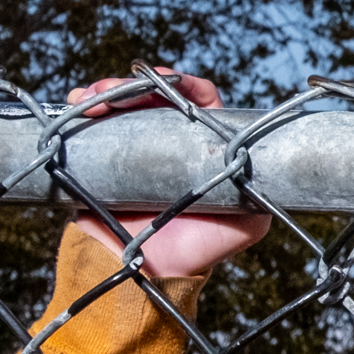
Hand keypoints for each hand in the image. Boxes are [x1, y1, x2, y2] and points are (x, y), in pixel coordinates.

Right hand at [66, 70, 268, 277]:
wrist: (144, 274)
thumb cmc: (198, 250)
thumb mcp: (246, 225)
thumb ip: (261, 197)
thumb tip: (277, 172)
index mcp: (204, 150)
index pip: (201, 104)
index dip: (185, 86)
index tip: (167, 78)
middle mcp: (171, 143)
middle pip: (154, 96)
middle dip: (132, 85)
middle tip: (113, 90)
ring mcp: (135, 149)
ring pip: (121, 105)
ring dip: (104, 92)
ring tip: (88, 99)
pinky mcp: (104, 159)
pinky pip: (92, 125)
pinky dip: (83, 109)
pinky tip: (76, 104)